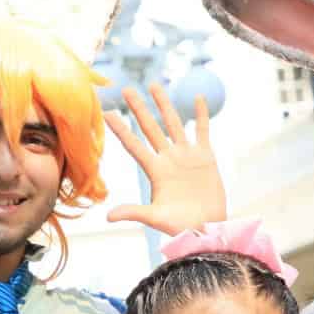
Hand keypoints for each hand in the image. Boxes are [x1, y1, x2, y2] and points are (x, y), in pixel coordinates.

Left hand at [105, 84, 225, 235]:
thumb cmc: (181, 226)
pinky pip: (202, 130)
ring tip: (154, 85)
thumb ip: (134, 212)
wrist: (207, 228)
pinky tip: (198, 98)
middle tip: (126, 89)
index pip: (134, 145)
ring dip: (164, 104)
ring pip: (173, 123)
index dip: (121, 129)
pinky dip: (201, 115)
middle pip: (150, 128)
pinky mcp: (205, 157)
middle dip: (138, 108)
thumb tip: (108, 216)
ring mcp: (186, 156)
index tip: (106, 113)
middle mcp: (168, 159)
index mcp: (155, 171)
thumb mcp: (156, 218)